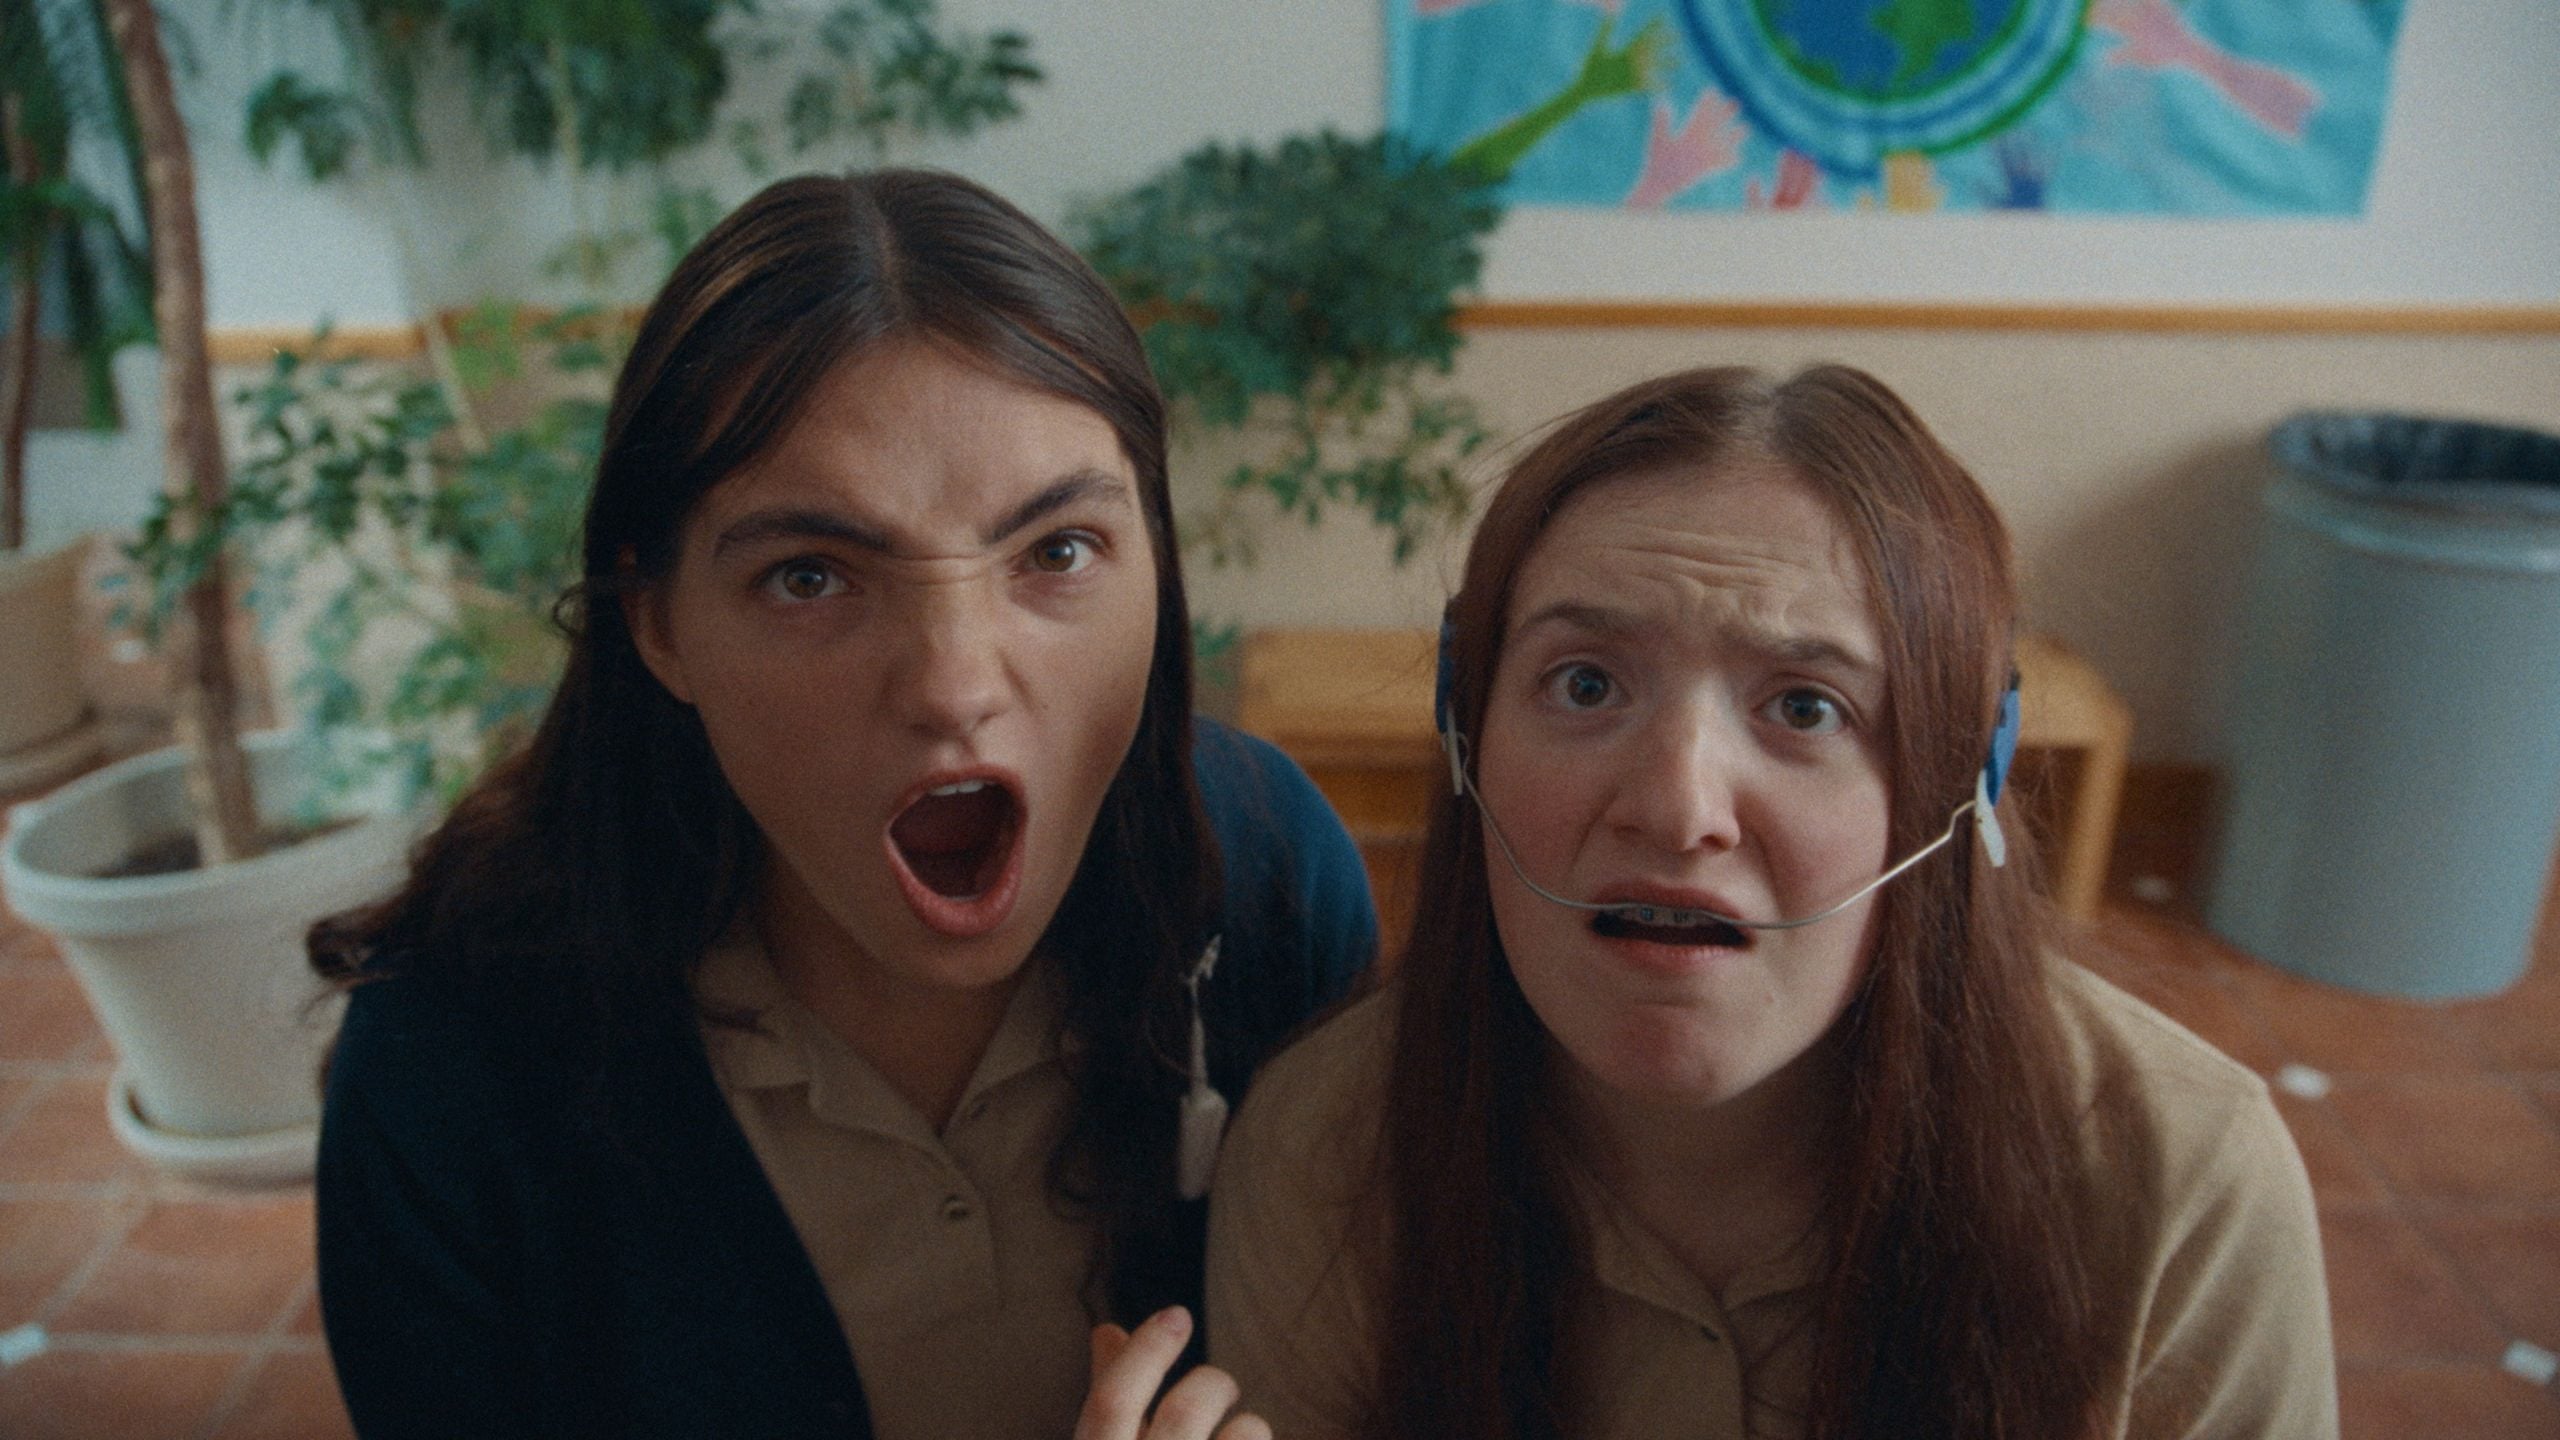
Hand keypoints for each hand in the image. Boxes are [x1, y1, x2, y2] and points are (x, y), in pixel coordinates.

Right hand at [1076, 1307, 1271, 1439]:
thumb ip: (1108, 1392)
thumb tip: (1108, 1330)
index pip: (1112, 1400)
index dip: (1145, 1350)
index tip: (1176, 1315)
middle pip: (1186, 1411)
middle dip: (1211, 1386)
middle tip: (1223, 1389)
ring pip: (1241, 1434)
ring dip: (1248, 1425)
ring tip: (1242, 1432)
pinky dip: (1254, 1439)